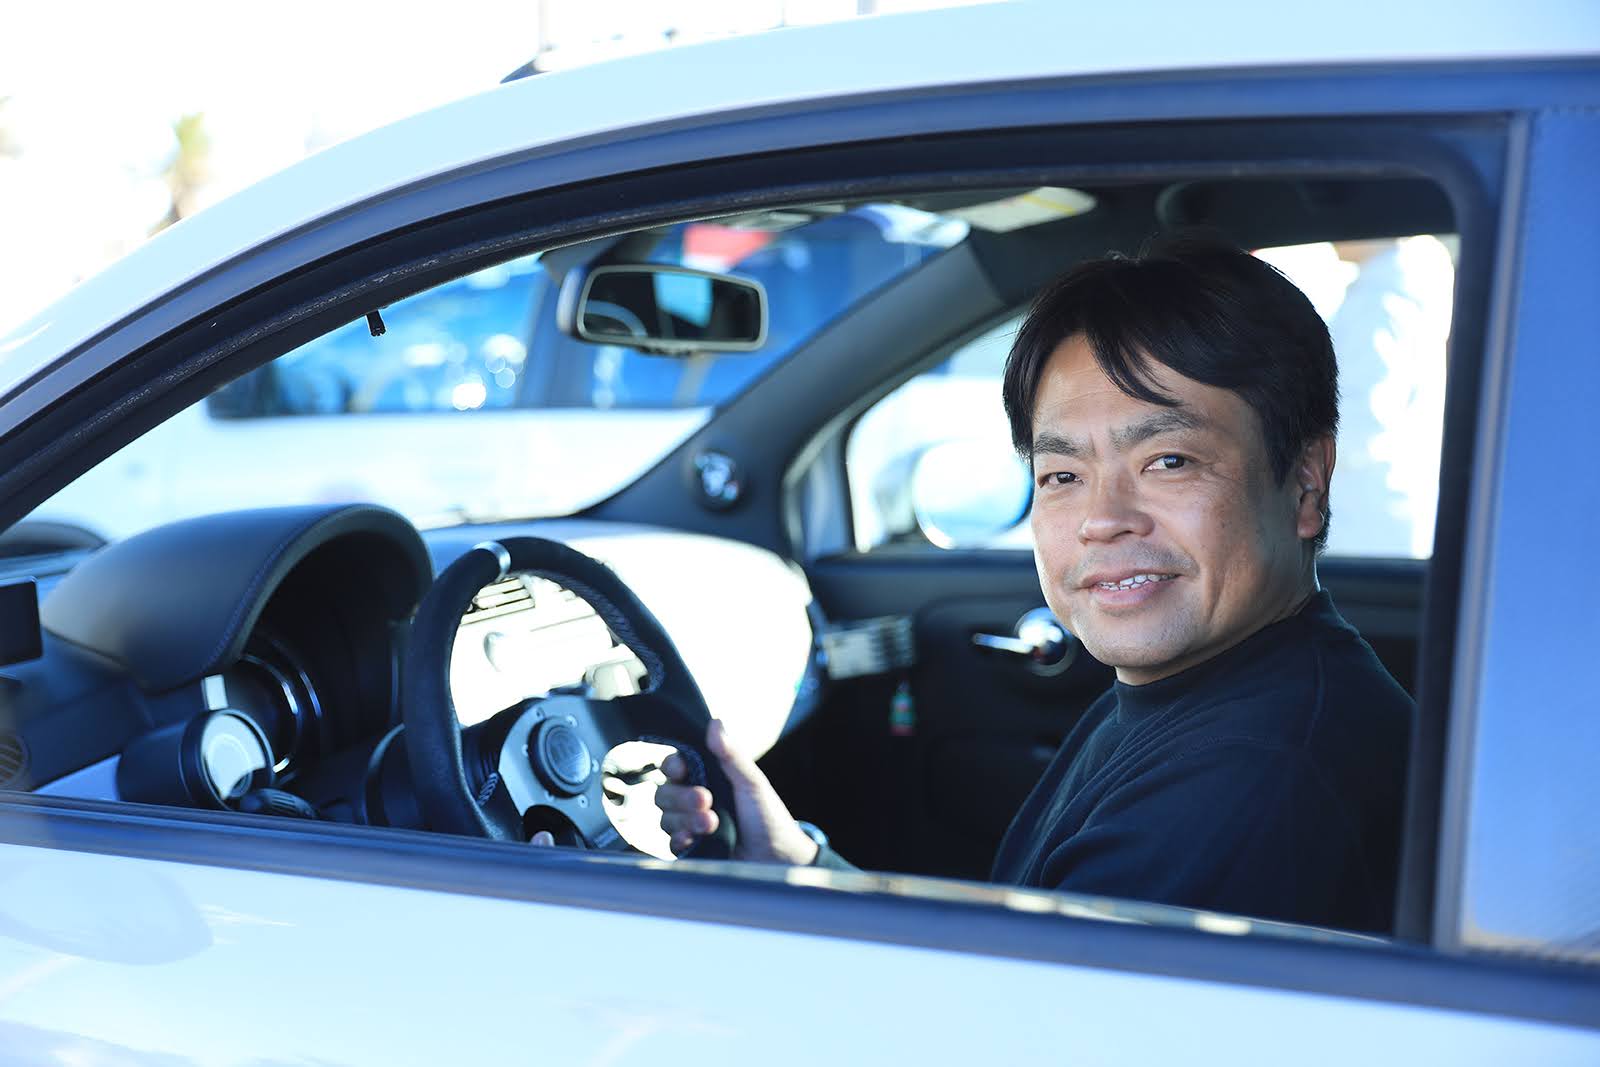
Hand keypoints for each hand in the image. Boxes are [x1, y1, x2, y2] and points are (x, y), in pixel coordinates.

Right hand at [655, 718, 818, 864]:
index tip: (682, 768)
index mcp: (706, 778)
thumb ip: (731, 755)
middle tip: (706, 799)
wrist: (777, 857)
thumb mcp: (752, 782)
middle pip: (664, 793)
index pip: (674, 766)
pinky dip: (679, 839)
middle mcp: (693, 800)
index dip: (672, 766)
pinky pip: (671, 843)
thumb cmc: (768, 816)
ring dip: (686, 819)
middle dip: (682, 797)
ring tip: (712, 823)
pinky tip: (694, 838)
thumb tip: (716, 724)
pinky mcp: (691, 850)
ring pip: (666, 818)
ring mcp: (690, 825)